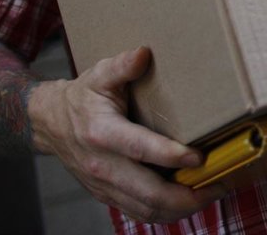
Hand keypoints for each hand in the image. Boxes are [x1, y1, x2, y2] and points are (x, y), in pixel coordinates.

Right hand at [29, 46, 226, 222]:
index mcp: (102, 133)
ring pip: (145, 209)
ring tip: (211, 194)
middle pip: (147, 192)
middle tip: (217, 185)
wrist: (49, 123)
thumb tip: (144, 53)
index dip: (171, 156)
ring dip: (181, 208)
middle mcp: (103, 165)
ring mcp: (104, 184)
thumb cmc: (81, 97)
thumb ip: (122, 66)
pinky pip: (138, 212)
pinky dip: (165, 213)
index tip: (199, 157)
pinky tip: (188, 202)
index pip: (140, 149)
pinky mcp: (107, 195)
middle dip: (185, 195)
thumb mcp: (98, 75)